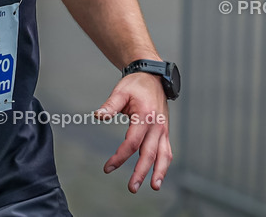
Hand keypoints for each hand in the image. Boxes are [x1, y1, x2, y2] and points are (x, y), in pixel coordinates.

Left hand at [96, 73, 171, 192]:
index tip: (108, 167)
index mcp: (145, 116)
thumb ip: (110, 105)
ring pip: (164, 155)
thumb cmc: (135, 84)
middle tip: (131, 187)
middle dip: (141, 172)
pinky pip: (167, 151)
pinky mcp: (165, 131)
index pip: (132, 142)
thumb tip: (98, 115)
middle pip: (149, 153)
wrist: (152, 76)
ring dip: (160, 172)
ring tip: (154, 187)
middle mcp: (157, 125)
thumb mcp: (120, 91)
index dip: (120, 156)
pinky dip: (164, 164)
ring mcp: (163, 129)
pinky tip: (158, 176)